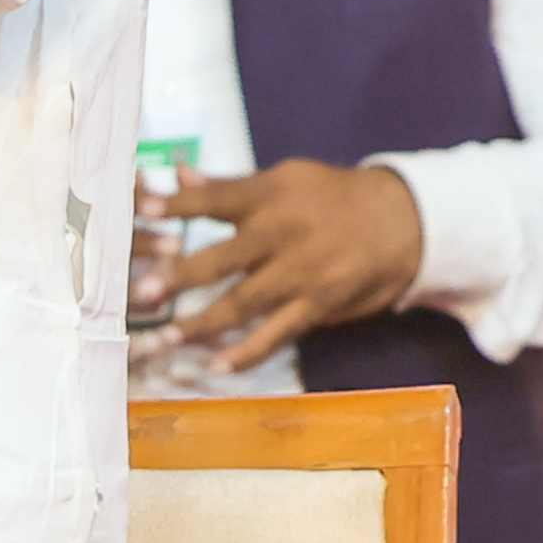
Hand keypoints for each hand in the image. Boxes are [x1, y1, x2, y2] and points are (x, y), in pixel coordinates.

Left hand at [145, 160, 425, 370]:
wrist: (402, 220)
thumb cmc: (332, 196)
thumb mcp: (285, 178)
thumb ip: (229, 185)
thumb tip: (176, 176)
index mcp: (270, 194)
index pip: (214, 198)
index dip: (176, 206)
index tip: (139, 213)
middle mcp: (284, 232)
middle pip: (224, 256)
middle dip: (181, 275)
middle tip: (143, 292)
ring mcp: (303, 271)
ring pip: (245, 301)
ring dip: (204, 322)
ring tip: (168, 336)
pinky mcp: (320, 304)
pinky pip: (278, 333)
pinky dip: (248, 352)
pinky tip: (218, 366)